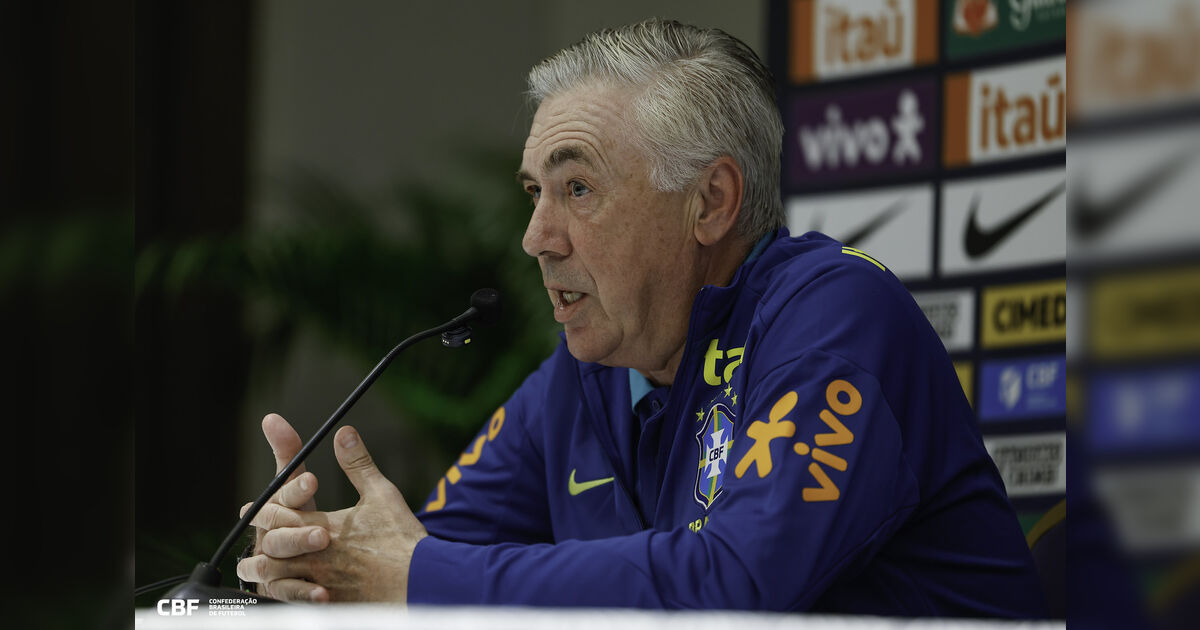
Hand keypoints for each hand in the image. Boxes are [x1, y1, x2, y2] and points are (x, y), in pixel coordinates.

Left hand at [236, 425, 427, 602]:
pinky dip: (288, 595)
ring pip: (278, 579)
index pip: (280, 515)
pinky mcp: (332, 603)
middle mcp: (316, 556)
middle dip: (261, 542)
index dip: (265, 510)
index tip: (255, 508)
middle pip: (273, 548)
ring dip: (266, 573)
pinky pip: (298, 601)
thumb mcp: (381, 493)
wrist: (420, 580)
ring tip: (257, 569)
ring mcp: (322, 583)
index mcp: (324, 526)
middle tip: (254, 540)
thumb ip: (358, 464)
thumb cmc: (401, 537)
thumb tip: (343, 434)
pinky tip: (287, 592)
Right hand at [240, 414, 320, 597]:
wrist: (334, 570)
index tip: (313, 481)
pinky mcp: (279, 591)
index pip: (278, 495)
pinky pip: (283, 593)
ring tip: (323, 548)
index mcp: (277, 509)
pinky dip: (301, 591)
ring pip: (269, 560)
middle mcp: (269, 536)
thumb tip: (270, 418)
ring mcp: (271, 565)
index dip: (294, 488)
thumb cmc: (313, 521)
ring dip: (295, 553)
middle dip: (295, 525)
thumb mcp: (308, 490)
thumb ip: (291, 454)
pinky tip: (323, 591)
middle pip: (271, 529)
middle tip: (323, 528)